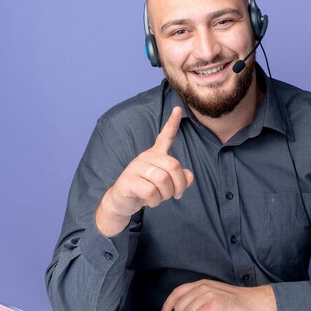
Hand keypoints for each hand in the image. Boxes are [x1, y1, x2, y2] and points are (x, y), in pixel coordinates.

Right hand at [96, 106, 194, 235]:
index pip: (165, 136)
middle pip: (174, 166)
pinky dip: (155, 201)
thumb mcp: (167, 185)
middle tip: (176, 195)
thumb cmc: (147, 190)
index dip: (172, 123)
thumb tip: (188, 176)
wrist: (122, 202)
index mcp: (156, 155)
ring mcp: (136, 168)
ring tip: (160, 198)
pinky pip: (150, 191)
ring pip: (163, 180)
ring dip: (166, 194)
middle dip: (179, 185)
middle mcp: (146, 157)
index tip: (178, 108)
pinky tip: (150, 201)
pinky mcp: (128, 181)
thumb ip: (181, 179)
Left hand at [159, 280, 277, 310]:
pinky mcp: (213, 304)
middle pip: (180, 306)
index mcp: (201, 283)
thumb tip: (181, 308)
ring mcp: (208, 294)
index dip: (168, 304)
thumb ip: (197, 296)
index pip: (177, 292)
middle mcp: (202, 287)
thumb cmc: (233, 300)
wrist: (251, 302)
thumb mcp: (212, 292)